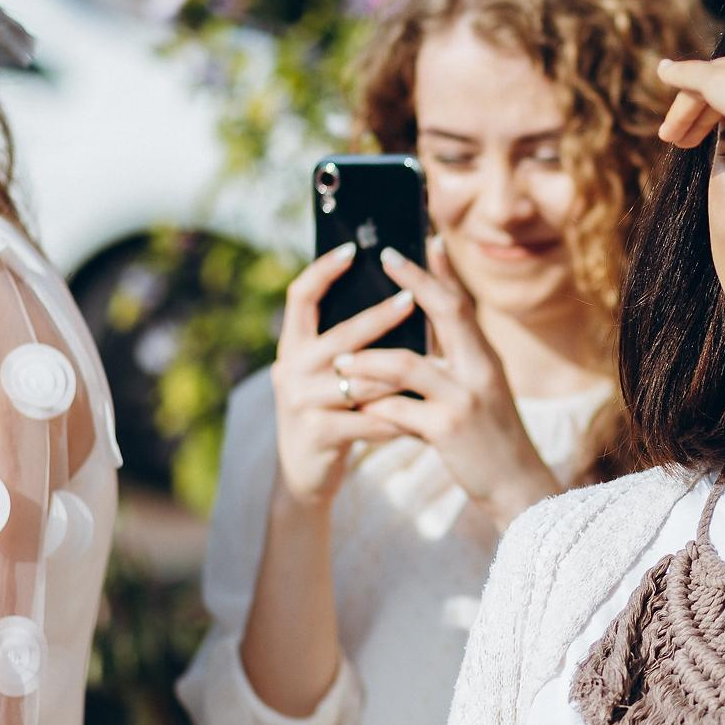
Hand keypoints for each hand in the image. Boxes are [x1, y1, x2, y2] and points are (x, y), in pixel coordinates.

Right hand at [268, 242, 407, 509]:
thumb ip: (350, 340)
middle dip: (378, 317)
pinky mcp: (319, 433)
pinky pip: (371, 419)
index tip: (353, 249)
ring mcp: (301, 401)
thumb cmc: (332, 414)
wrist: (306, 476)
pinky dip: (402, 415)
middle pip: (340, 336)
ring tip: (435, 359)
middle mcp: (290, 368)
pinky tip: (427, 412)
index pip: (300, 297)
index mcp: (294, 346)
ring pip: (362, 379)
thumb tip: (397, 291)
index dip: (322, 270)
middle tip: (411, 299)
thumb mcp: (330, 373)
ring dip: (400, 371)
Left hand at [339, 238, 557, 525]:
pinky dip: (374, 406)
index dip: (438, 272)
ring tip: (340, 362)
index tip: (418, 242)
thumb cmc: (489, 433)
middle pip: (448, 312)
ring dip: (368, 360)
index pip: (461, 304)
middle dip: (413, 282)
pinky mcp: (448, 430)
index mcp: (485, 359)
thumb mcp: (480, 387)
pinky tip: (356, 410)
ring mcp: (465, 399)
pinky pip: (397, 409)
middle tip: (384, 257)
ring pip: (407, 365)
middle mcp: (481, 371)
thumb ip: (456, 353)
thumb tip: (432, 313)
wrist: (516, 485)